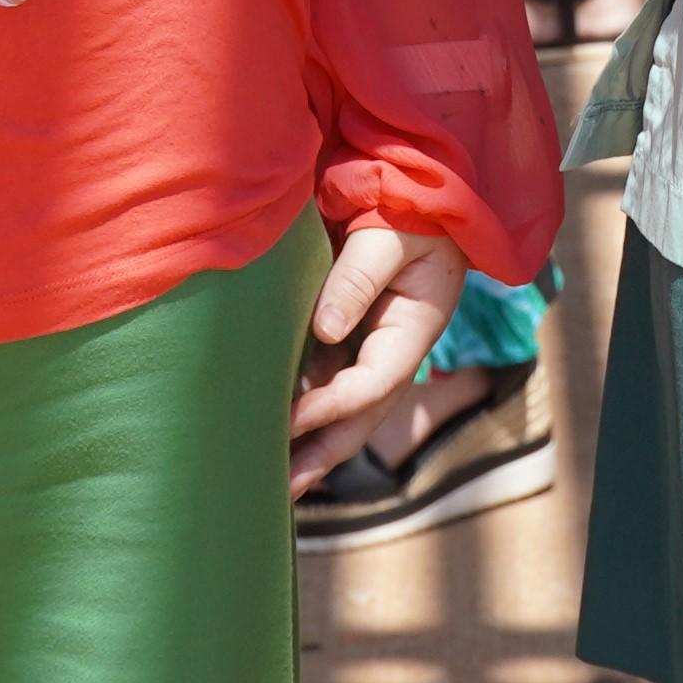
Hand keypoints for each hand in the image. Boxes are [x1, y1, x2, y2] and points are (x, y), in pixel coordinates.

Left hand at [288, 221, 468, 492]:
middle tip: (279, 490)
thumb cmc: (407, 209)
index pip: (373, 382)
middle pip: (361, 416)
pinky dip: (303, 411)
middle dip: (322, 454)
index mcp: (414, 328)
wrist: (417, 192)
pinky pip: (327, 383)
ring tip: (266, 476)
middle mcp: (395, 350)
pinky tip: (272, 428)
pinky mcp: (351, 339)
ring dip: (309, 443)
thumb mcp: (389, 237)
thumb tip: (325, 330)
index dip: (332, 405)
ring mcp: (374, 348)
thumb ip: (357, 278)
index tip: (291, 420)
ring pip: (343, 409)